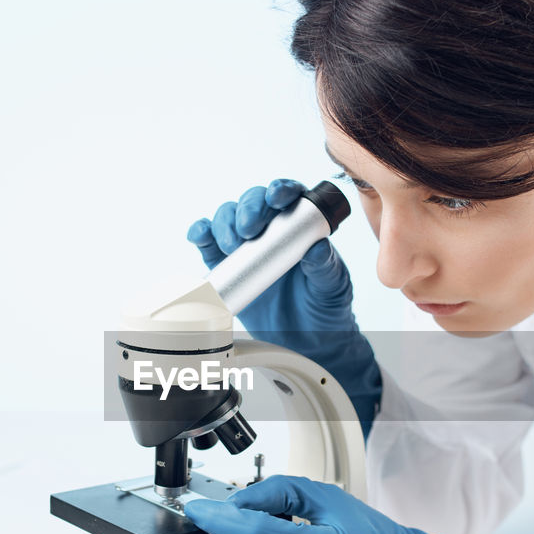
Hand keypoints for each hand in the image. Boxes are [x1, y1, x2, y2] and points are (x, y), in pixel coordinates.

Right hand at [188, 180, 381, 436]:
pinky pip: (209, 244)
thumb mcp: (333, 287)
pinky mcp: (228, 267)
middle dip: (248, 208)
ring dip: (225, 222)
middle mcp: (272, 231)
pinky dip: (201, 234)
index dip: (281, 190)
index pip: (291, 197)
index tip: (277, 197)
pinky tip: (200, 236)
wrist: (308, 343)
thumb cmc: (326, 309)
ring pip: (228, 218)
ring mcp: (247, 248)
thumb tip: (317, 248)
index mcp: (301, 228)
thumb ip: (325, 268)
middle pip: (254, 202)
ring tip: (232, 244)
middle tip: (249, 230)